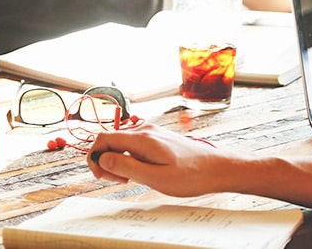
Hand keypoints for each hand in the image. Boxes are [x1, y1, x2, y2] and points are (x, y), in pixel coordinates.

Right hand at [86, 123, 228, 196]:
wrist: (216, 168)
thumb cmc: (190, 175)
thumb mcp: (155, 177)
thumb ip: (126, 167)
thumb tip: (102, 159)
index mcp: (142, 138)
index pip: (103, 139)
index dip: (94, 158)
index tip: (102, 176)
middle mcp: (145, 130)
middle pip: (110, 140)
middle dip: (106, 161)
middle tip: (120, 181)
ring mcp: (152, 132)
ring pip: (121, 143)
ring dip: (118, 160)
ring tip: (132, 179)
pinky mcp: (157, 137)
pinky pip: (132, 144)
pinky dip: (129, 157)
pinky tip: (141, 171)